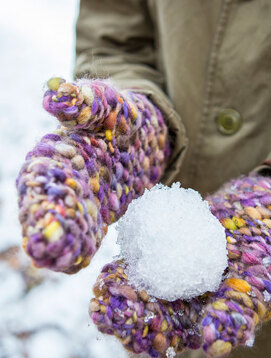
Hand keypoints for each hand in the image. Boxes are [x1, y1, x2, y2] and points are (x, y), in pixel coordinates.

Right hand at [16, 78, 169, 273]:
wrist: (145, 135)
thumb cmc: (123, 114)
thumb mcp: (107, 101)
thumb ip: (84, 100)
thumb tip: (55, 94)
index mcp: (58, 152)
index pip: (42, 174)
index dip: (39, 193)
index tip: (40, 213)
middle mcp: (65, 179)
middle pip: (50, 204)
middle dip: (46, 225)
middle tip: (43, 249)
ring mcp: (83, 199)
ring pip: (67, 222)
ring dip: (62, 241)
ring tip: (57, 262)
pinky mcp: (101, 213)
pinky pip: (88, 231)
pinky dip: (81, 246)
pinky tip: (77, 263)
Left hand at [89, 174, 270, 357]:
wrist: (259, 224)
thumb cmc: (262, 267)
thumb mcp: (256, 295)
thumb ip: (235, 320)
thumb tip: (212, 348)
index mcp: (190, 322)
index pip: (160, 337)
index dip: (140, 334)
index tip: (124, 327)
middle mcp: (172, 298)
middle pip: (140, 310)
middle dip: (119, 311)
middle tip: (103, 307)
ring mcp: (165, 269)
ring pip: (136, 280)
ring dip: (118, 282)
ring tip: (105, 282)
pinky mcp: (163, 244)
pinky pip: (145, 247)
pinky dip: (133, 245)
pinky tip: (122, 242)